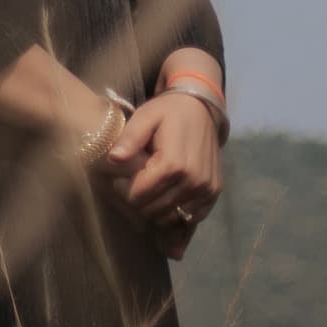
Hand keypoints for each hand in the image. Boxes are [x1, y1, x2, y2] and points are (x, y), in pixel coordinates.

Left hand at [106, 90, 221, 255]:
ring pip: (170, 218)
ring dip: (155, 210)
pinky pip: (190, 219)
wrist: (201, 108)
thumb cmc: (168, 112)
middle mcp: (193, 181)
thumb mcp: (145, 117)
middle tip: (132, 184)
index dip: (123, 190)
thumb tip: (113, 159)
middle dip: (137, 201)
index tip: (119, 179)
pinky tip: (165, 202)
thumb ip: (129, 139)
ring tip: (148, 190)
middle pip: (153, 210)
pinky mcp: (213, 193)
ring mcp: (206, 189)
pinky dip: (174, 216)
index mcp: (174, 163)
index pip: (139, 195)